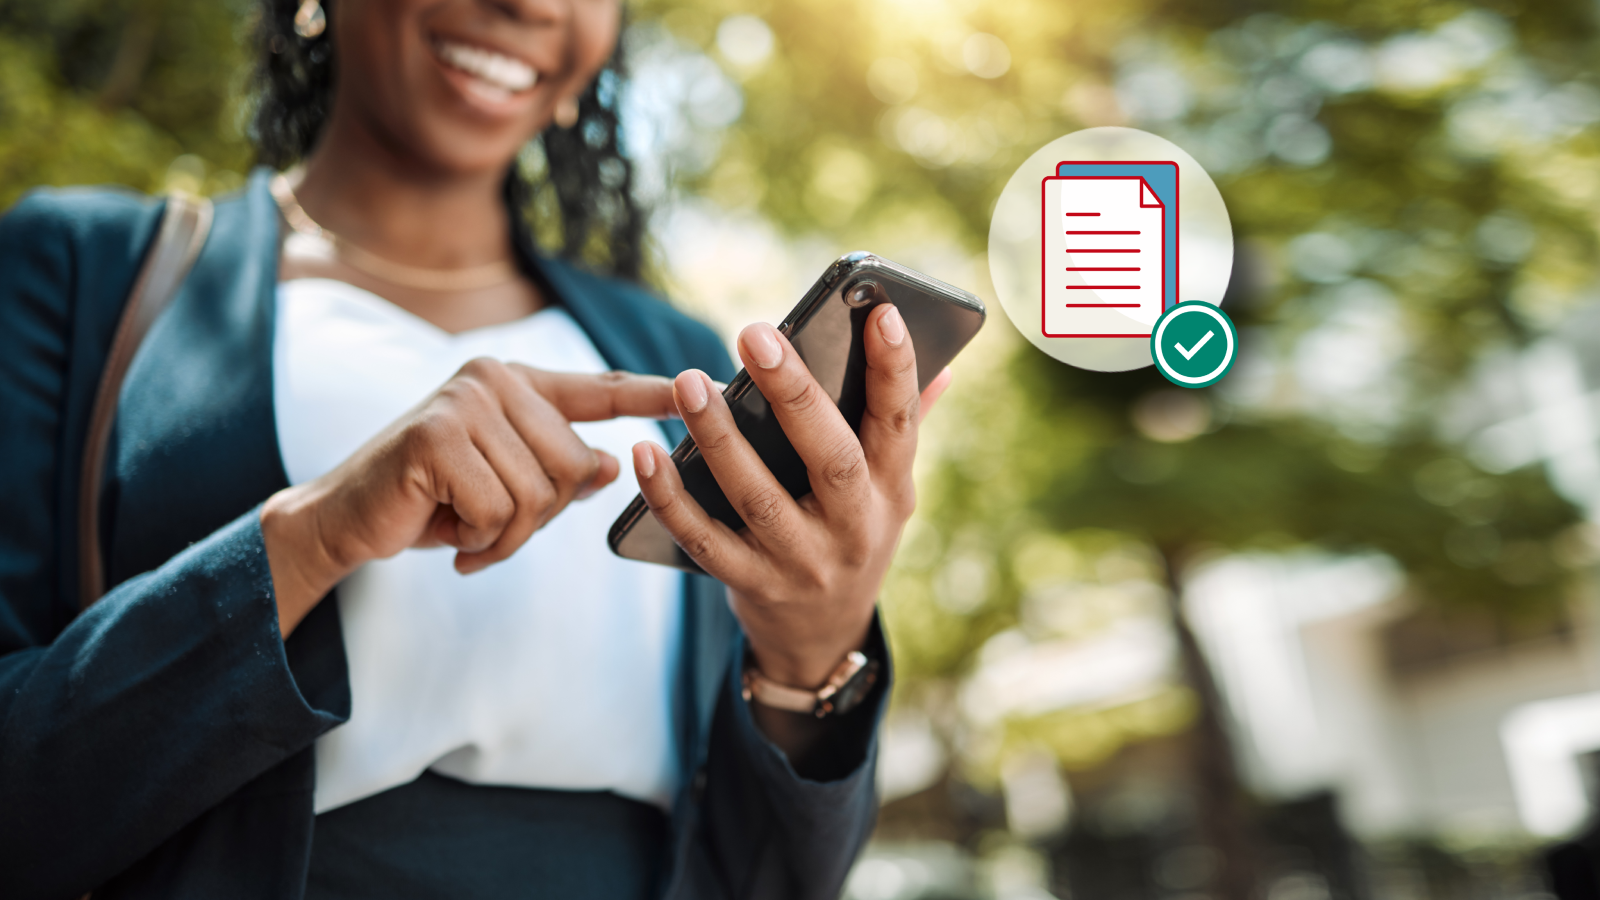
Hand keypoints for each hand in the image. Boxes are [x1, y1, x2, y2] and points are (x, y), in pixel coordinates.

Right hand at [261, 359, 676, 636]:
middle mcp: (494, 379)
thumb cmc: (431, 501)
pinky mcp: (438, 436)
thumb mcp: (505, 486)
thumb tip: (611, 466)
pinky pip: (499, 509)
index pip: (601, 389)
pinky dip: (477, 538)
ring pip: (540, 494)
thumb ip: (558, 471)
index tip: (707, 389)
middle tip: (487, 524)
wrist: (347, 517)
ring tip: (463, 526)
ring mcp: (465, 402)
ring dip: (504, 534)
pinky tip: (445, 530)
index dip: (653, 395)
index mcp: (519, 384)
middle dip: (539, 517)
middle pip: (575, 466)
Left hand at [631, 305, 952, 692]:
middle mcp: (854, 528)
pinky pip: (703, 539)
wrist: (822, 635)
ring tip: (689, 383)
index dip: (896, 370)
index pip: (900, 424)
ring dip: (720, 438)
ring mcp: (801, 561)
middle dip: (794, 394)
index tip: (882, 312)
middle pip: (829, 458)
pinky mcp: (751, 584)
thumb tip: (945, 365)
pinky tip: (643, 452)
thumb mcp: (890, 490)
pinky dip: (669, 497)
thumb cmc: (852, 532)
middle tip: (754, 334)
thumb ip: (904, 426)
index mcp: (892, 490)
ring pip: (758, 497)